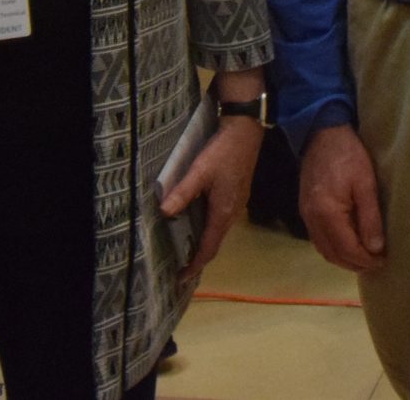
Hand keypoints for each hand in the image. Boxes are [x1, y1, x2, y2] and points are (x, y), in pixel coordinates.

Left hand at [161, 114, 264, 282]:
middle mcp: (232, 213)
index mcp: (223, 212)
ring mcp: (237, 204)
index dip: (195, 265)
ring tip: (186, 250)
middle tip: (179, 268)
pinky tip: (198, 222)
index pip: (209, 247)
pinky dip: (209, 230)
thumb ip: (182, 192)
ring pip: (219, 232)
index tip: (181, 278)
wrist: (246, 131)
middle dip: (198, 258)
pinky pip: (221, 221)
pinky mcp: (237, 195)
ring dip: (204, 244)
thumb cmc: (223, 152)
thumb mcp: (200, 171)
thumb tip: (163, 213)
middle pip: (215, 243)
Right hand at [297, 122, 385, 273]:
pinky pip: (319, 239)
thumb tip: (376, 248)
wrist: (322, 132)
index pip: (346, 249)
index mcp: (327, 213)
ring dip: (344, 258)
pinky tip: (349, 244)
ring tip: (365, 257)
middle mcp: (312, 219)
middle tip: (377, 263)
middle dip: (355, 263)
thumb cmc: (348, 154)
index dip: (365, 260)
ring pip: (324, 250)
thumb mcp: (365, 183)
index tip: (384, 261)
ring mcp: (306, 215)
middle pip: (333, 254)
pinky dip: (334, 247)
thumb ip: (370, 218)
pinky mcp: (305, 209)